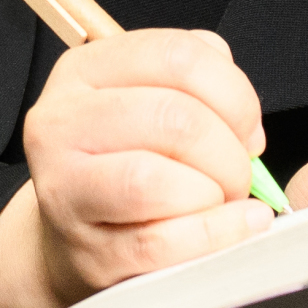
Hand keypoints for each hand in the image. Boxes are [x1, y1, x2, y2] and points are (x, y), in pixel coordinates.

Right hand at [0, 29, 274, 307]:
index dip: (233, 91)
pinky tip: (236, 226)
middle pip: (173, 118)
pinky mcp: (86, 251)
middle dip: (229, 152)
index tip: (247, 126)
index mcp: (82, 71)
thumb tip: (242, 119)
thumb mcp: (143, 101)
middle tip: (240, 173)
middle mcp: (60, 123)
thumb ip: (193, 82)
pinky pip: (160, 243)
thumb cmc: (122, 163)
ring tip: (224, 200)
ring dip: (215, 193)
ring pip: (155, 181)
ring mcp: (64, 190)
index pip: (175, 55)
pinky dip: (215, 233)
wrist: (74, 238)